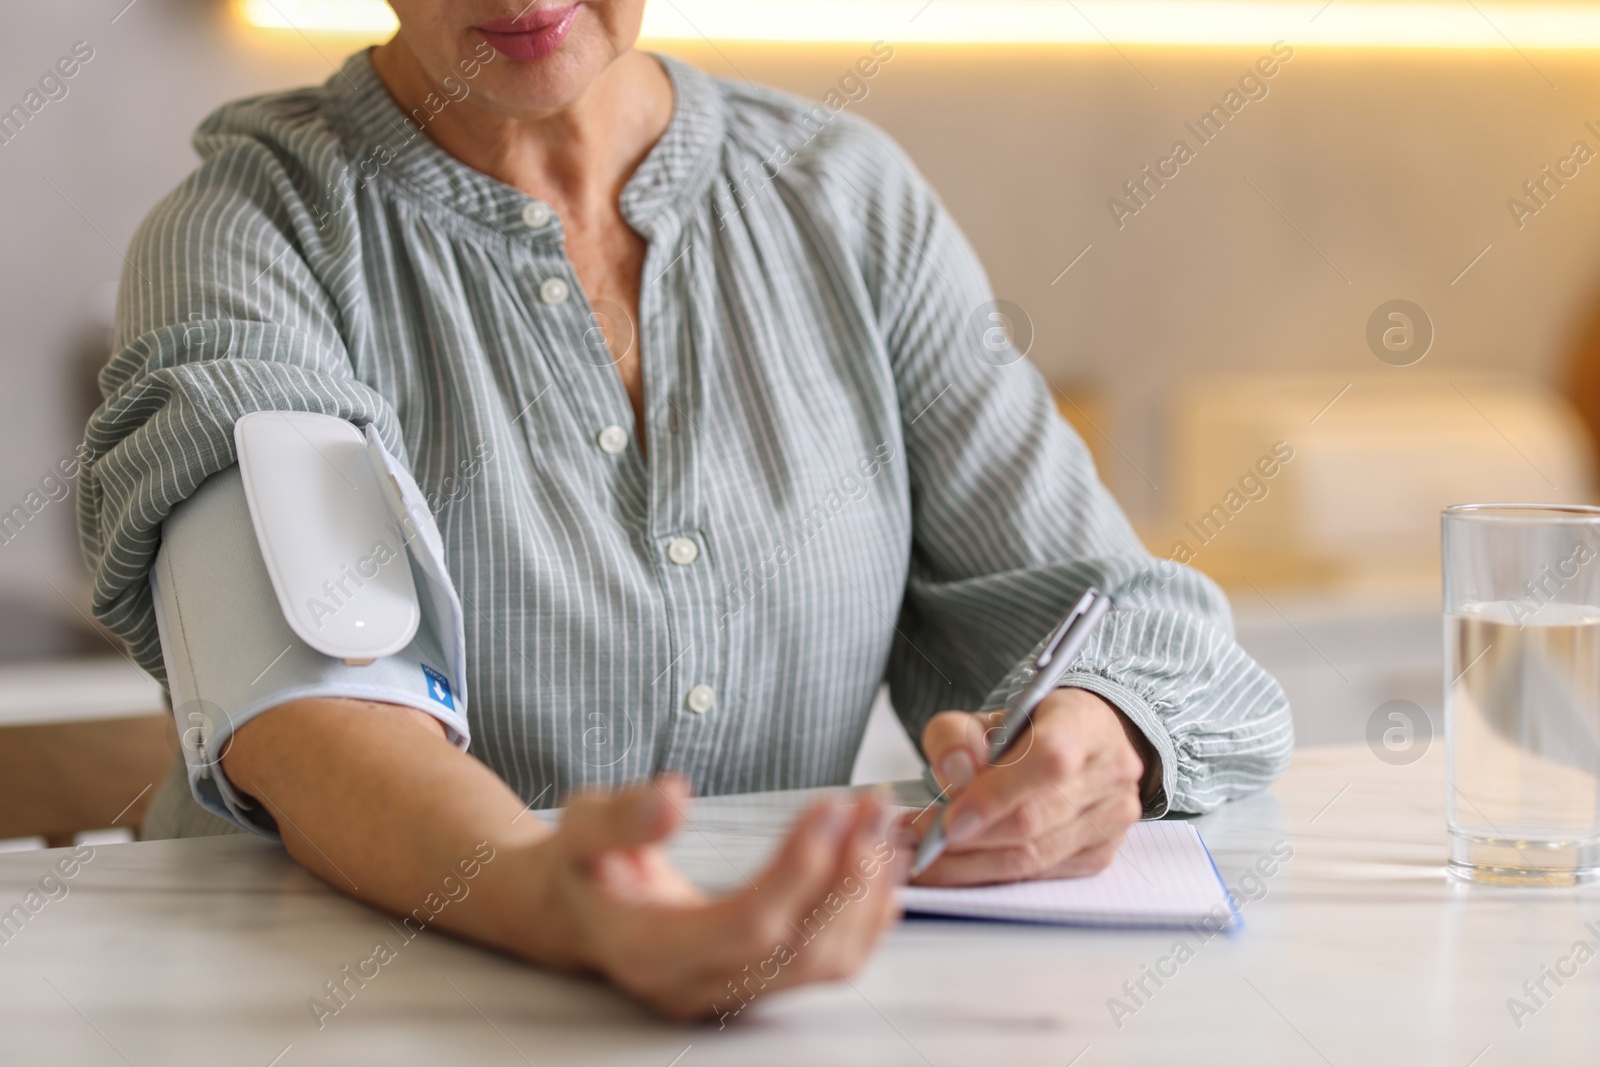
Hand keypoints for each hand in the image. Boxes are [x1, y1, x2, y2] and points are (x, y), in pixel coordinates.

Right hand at [524, 776, 905, 1020]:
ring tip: (883, 825)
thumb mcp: (579, 828)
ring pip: (824, 962)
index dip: (798, 868)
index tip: (830, 806)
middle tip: (874, 806)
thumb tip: (671, 798)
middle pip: (799, 949)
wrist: (577, 911)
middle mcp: (697, 985)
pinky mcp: (758, 983)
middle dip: (849, 874)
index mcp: (650, 951)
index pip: (747, 924)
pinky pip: (828, 963)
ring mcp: (731, 992)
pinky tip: (881, 866)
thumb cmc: (582, 867)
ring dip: (865, 891)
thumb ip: (621, 818)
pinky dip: (865, 915)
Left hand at [909, 688, 1150, 885]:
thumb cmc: (1031, 730)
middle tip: (915, 841)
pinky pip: (1039, 876)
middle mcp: (1109, 771)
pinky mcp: (1101, 854)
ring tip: (924, 857)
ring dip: (970, 865)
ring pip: (1034, 857)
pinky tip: (956, 867)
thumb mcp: (982, 718)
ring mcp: (1112, 817)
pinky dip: (991, 875)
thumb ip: (955, 736)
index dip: (996, 795)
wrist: (1077, 744)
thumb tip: (956, 774)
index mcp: (1084, 723)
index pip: (1048, 760)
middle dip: (967, 839)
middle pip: (1035, 818)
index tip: (949, 820)